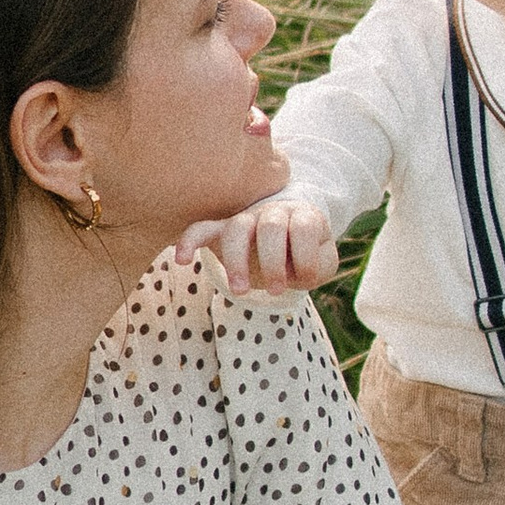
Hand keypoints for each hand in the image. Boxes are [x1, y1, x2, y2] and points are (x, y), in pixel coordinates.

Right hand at [178, 191, 339, 295]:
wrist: (287, 235)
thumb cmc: (306, 252)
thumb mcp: (323, 260)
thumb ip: (320, 266)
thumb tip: (295, 273)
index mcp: (302, 216)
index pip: (303, 227)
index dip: (306, 256)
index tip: (304, 280)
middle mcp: (273, 213)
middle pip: (270, 226)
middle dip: (272, 261)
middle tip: (275, 290)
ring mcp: (246, 220)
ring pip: (236, 229)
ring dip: (237, 261)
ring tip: (240, 291)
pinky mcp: (223, 232)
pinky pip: (202, 229)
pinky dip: (189, 241)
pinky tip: (180, 260)